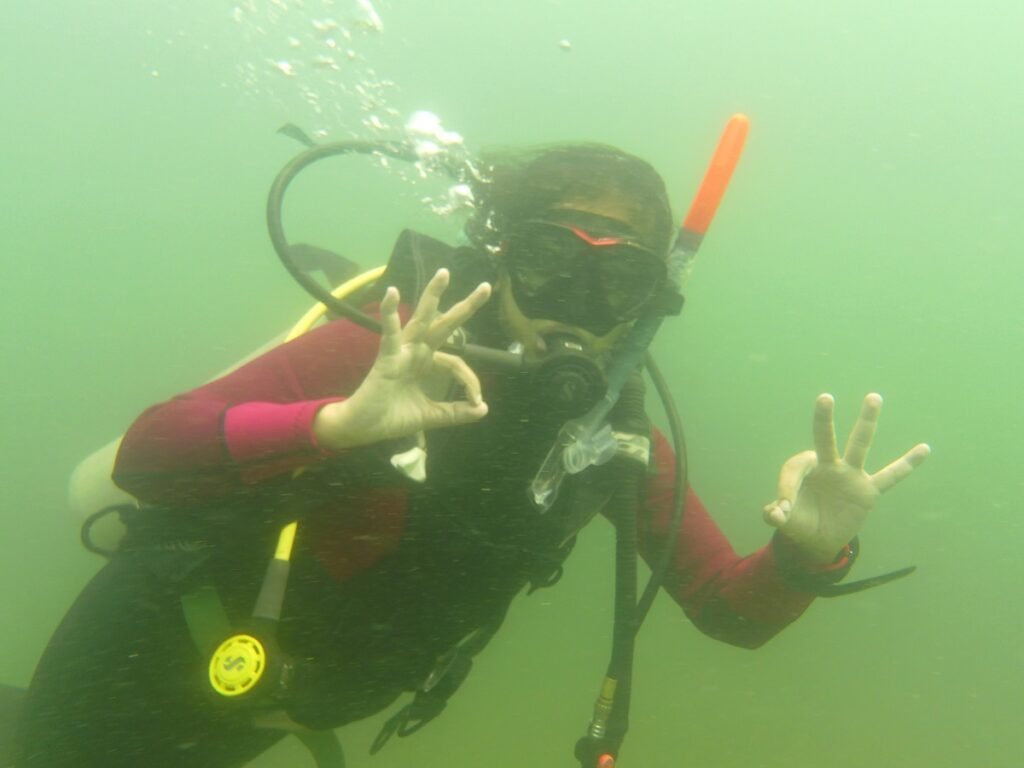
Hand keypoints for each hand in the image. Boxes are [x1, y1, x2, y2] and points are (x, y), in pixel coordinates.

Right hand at [314, 269, 491, 449]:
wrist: (363, 429)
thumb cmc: (391, 418)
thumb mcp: (432, 416)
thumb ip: (455, 413)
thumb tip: (483, 409)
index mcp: (426, 364)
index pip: (456, 363)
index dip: (470, 381)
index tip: (477, 401)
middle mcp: (416, 352)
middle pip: (444, 325)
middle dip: (465, 307)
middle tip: (486, 287)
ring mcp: (401, 352)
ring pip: (421, 319)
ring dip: (433, 295)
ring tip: (444, 273)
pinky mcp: (386, 357)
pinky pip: (389, 333)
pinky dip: (388, 313)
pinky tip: (392, 292)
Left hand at [763, 393, 929, 563]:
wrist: (818, 539)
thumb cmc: (799, 522)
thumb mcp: (785, 522)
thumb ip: (776, 516)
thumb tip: (774, 513)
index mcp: (804, 469)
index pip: (796, 466)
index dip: (786, 486)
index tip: (780, 508)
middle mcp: (827, 466)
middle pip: (825, 438)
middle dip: (824, 420)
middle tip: (824, 397)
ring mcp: (849, 475)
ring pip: (859, 445)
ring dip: (866, 422)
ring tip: (873, 397)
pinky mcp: (868, 490)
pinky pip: (891, 476)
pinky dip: (907, 464)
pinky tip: (924, 449)